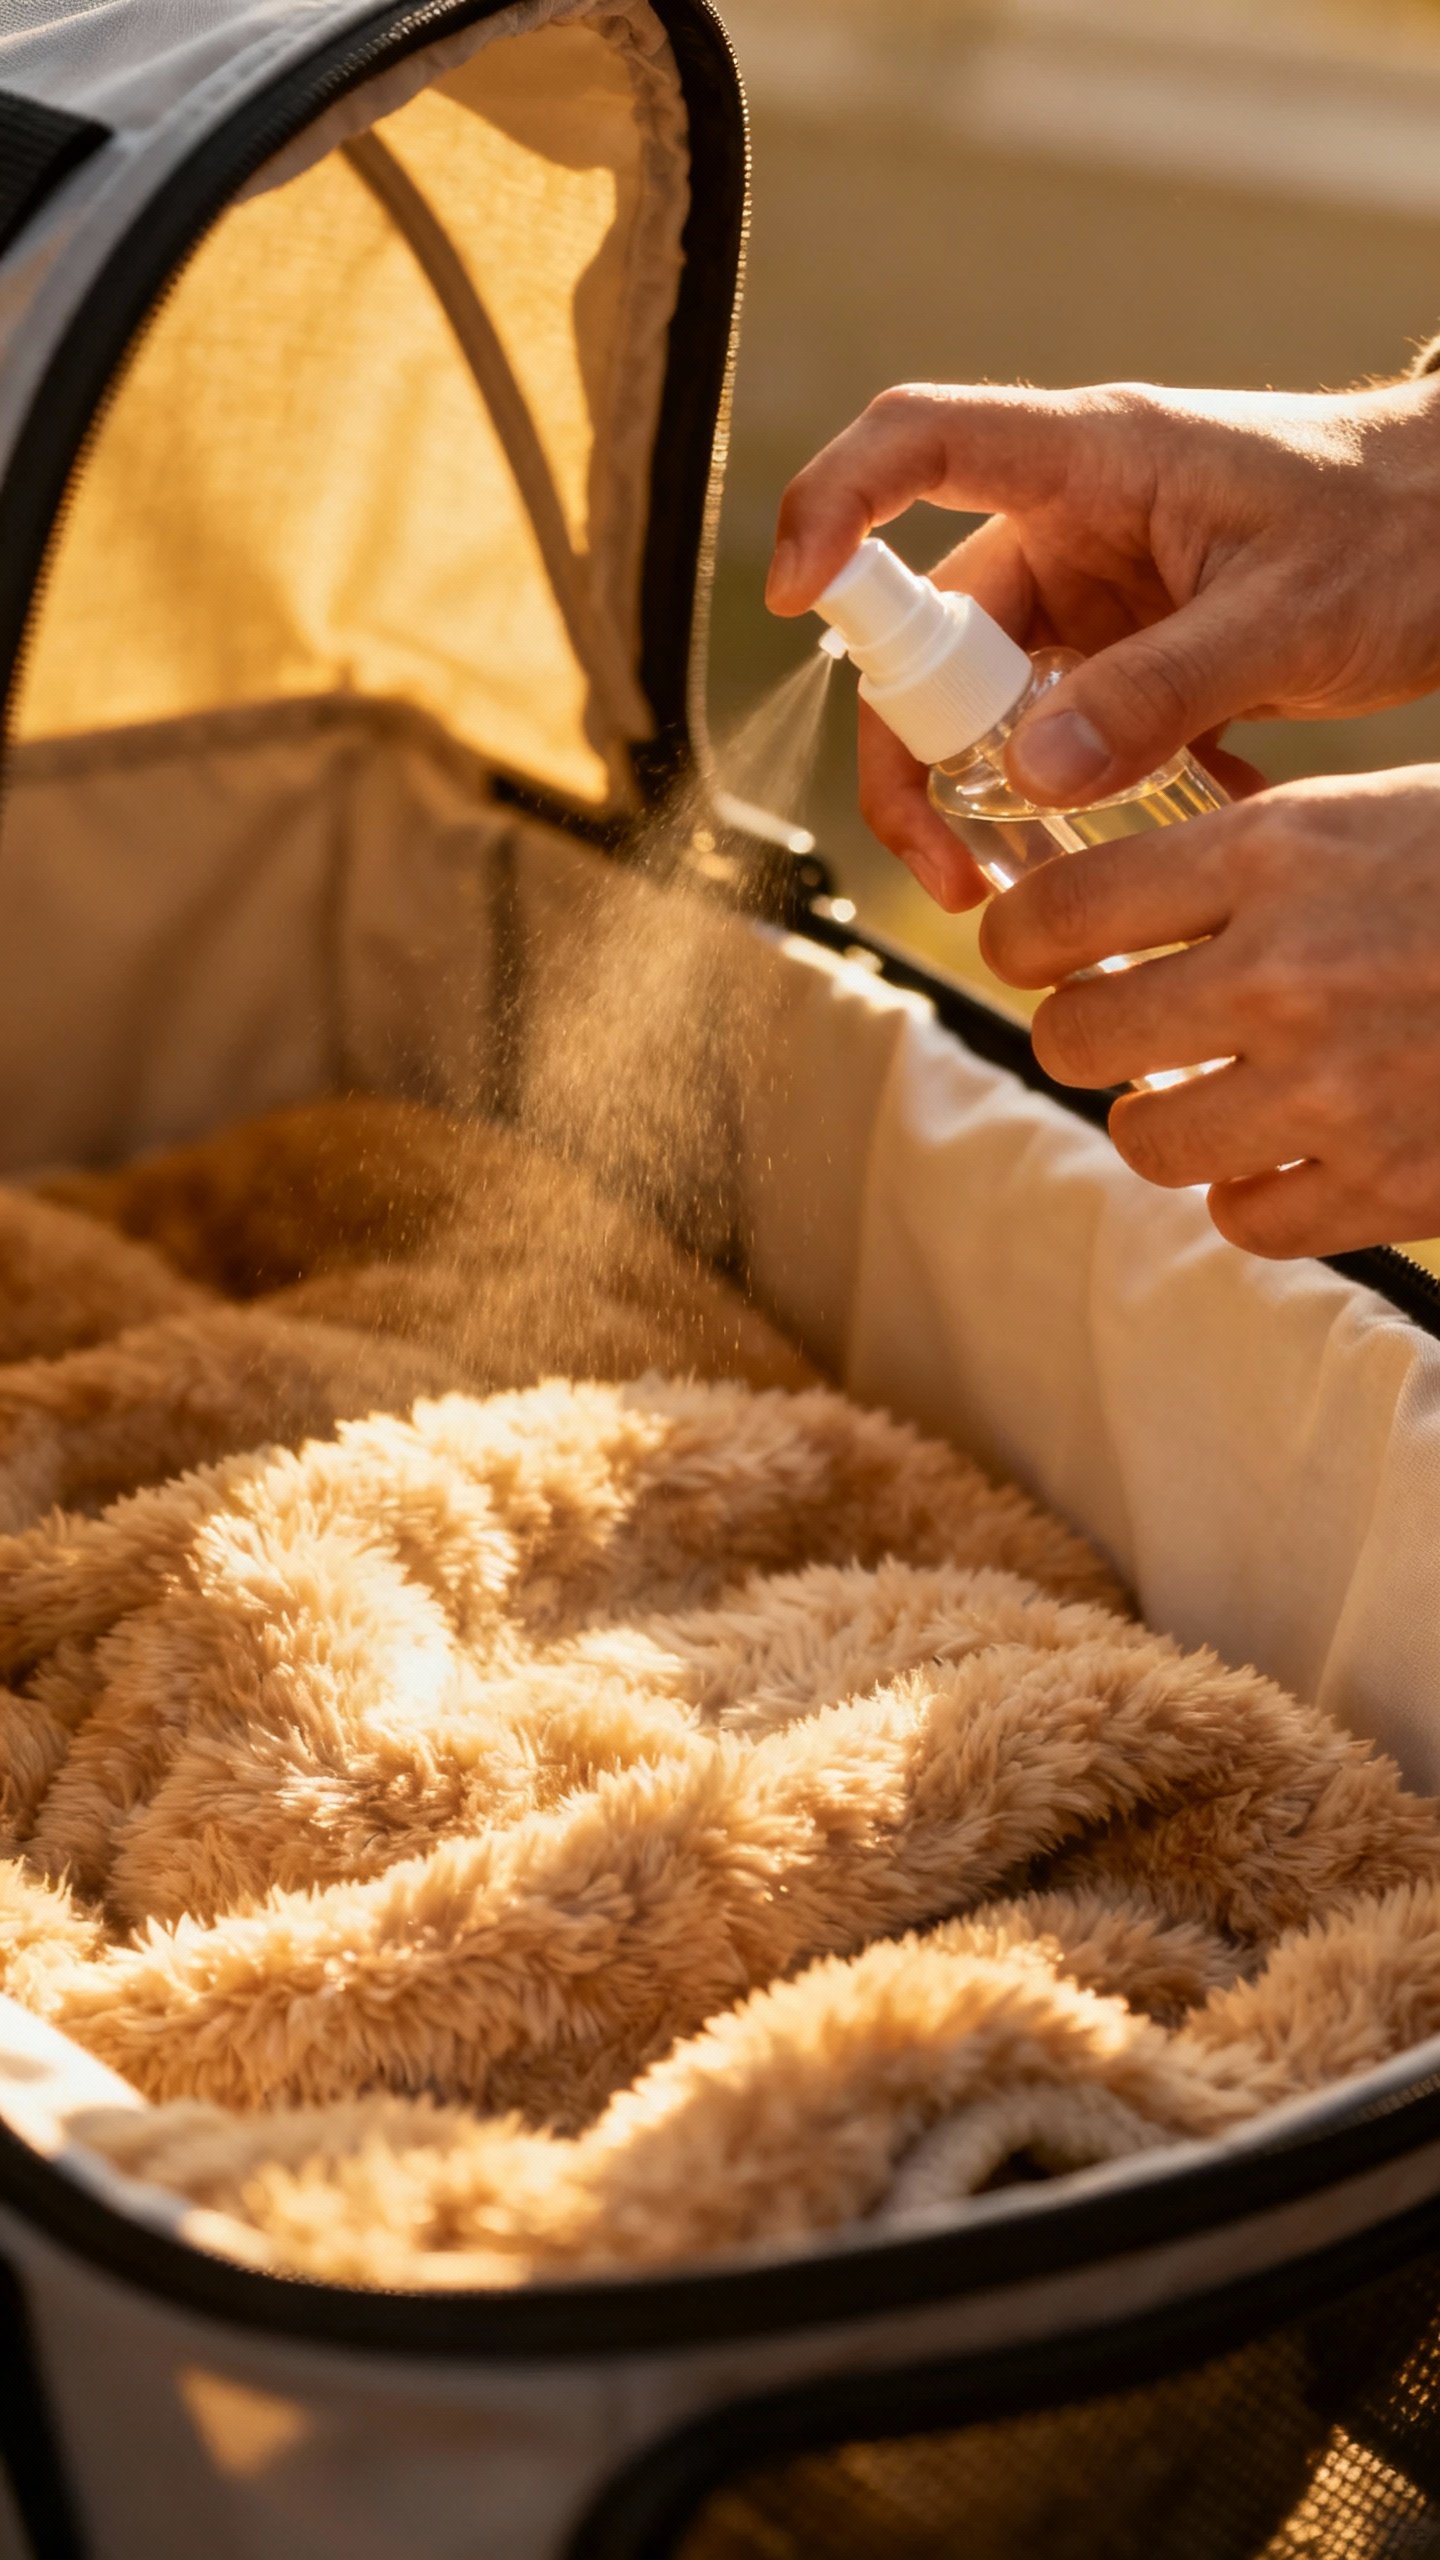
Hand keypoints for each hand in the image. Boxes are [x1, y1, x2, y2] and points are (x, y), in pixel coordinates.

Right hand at [766, 379, 1439, 908]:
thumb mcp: (1288, 615)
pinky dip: (1085, 797)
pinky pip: (1063, 731)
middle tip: (957, 871)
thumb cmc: (1402, 527)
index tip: (793, 601)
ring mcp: (1098, 591)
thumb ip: (1162, 694)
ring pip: (990, 702)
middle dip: (919, 761)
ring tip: (1033, 888)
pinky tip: (1151, 834)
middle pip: (930, 634)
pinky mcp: (1130, 650)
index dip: (833, 508)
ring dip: (997, 801)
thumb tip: (1028, 778)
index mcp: (1093, 462)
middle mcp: (1072, 523)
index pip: (918, 445)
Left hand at [978, 767, 1439, 1256]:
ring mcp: (1333, 1094)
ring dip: (1164, 1118)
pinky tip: (1297, 1149)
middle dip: (1084, 1033)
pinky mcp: (1387, 1187)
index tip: (1030, 952)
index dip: (1021, 939)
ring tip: (1215, 1090)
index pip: (1058, 910)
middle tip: (1122, 1026)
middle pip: (1076, 1038)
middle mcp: (1285, 976)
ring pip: (1146, 1140)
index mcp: (1277, 854)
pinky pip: (1243, 1218)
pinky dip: (1255, 1193)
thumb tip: (1115, 913)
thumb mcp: (1376, 816)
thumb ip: (1251, 860)